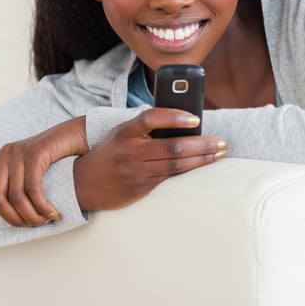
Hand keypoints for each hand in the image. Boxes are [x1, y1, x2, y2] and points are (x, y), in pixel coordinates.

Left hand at [0, 116, 88, 229]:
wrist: (78, 133)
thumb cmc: (56, 156)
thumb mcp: (29, 169)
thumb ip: (16, 183)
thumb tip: (11, 213)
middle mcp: (2, 154)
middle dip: (12, 219)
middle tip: (31, 226)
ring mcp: (17, 152)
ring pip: (15, 196)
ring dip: (31, 215)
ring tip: (45, 220)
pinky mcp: (34, 152)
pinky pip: (32, 188)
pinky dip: (42, 205)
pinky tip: (51, 212)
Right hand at [72, 108, 227, 211]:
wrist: (81, 184)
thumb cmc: (111, 151)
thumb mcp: (123, 133)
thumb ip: (147, 127)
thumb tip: (185, 120)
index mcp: (125, 132)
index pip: (151, 118)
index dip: (174, 117)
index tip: (195, 118)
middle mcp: (130, 152)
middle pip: (173, 147)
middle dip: (202, 144)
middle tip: (223, 142)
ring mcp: (135, 172)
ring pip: (176, 165)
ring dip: (202, 158)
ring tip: (220, 152)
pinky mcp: (140, 188)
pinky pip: (169, 177)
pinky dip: (189, 169)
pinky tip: (203, 163)